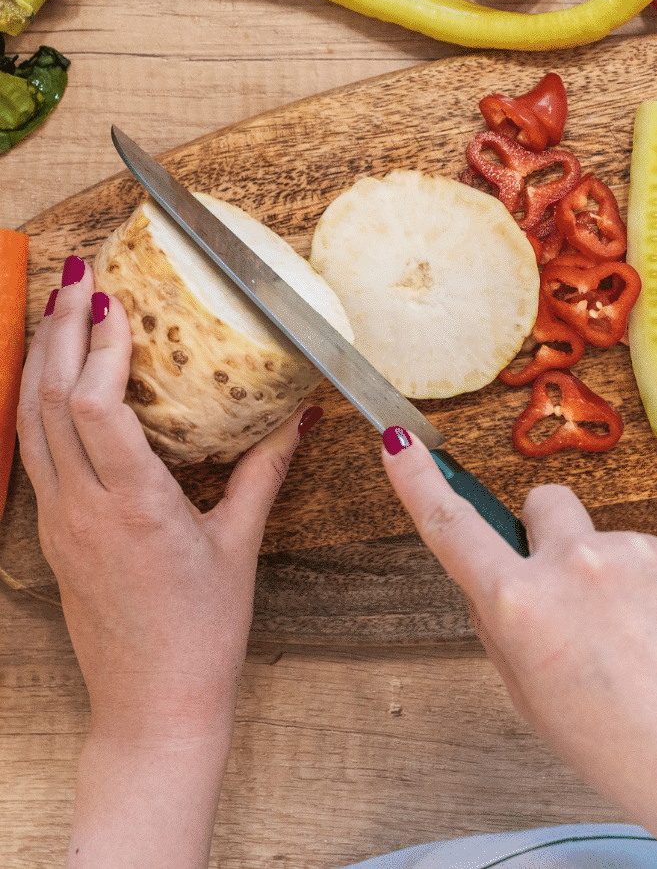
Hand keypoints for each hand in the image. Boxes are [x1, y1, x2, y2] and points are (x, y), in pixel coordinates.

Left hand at [17, 254, 319, 867]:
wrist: (152, 707)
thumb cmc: (201, 633)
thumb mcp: (240, 545)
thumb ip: (266, 470)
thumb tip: (302, 413)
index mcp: (133, 507)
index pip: (96, 409)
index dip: (99, 348)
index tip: (117, 301)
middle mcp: (82, 509)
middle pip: (50, 401)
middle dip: (61, 330)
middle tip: (80, 274)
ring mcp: (59, 522)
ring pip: (30, 422)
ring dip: (41, 359)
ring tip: (58, 307)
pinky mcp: (53, 534)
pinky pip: (34, 452)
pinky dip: (39, 402)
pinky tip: (53, 377)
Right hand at [382, 431, 656, 868]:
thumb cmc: (624, 748)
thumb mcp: (532, 698)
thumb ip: (506, 629)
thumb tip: (499, 584)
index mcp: (521, 607)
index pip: (453, 527)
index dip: (418, 482)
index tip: (397, 441)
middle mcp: (571, 564)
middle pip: (542, 505)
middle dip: (549, 535)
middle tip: (573, 597)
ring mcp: (631, 552)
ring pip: (603, 540)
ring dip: (610, 575)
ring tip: (640, 645)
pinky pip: (652, 557)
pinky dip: (656, 591)